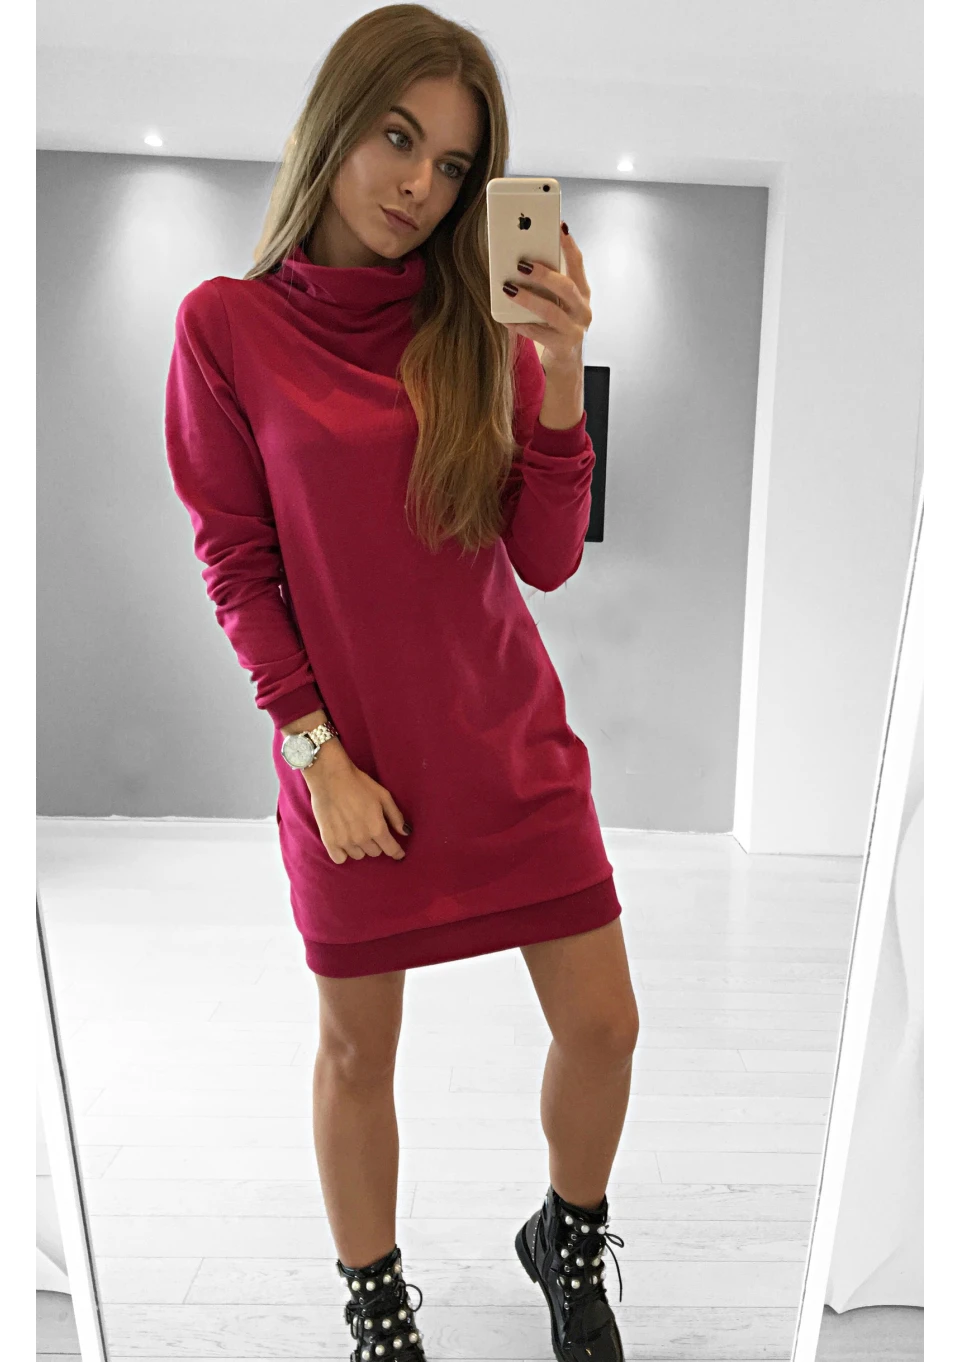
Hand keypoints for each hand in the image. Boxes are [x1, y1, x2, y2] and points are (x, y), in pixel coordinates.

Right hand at [304, 748, 410, 865]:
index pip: (391, 850)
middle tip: (370, 829)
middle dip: (376, 843)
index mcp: (377, 828)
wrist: (330, 777)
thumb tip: (406, 833)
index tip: (399, 853)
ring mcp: (344, 841)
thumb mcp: (383, 796)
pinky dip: (343, 853)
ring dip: (360, 847)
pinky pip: (340, 859)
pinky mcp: (329, 841)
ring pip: (359, 855)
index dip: (397, 852)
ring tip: (355, 831)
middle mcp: (362, 838)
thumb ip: (396, 816)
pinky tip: (343, 841)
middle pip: (375, 852)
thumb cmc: (359, 784)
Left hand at [501, 226, 591, 368]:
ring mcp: (575, 330)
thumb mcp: (559, 302)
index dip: (569, 246)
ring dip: (528, 298)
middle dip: (544, 274)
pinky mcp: (563, 347)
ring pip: (551, 311)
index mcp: (583, 293)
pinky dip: (520, 324)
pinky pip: (538, 333)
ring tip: (509, 288)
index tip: (558, 228)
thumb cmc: (558, 325)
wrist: (567, 362)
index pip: (578, 264)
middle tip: (522, 264)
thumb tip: (521, 261)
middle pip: (566, 287)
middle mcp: (583, 310)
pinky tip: (506, 318)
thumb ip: (548, 285)